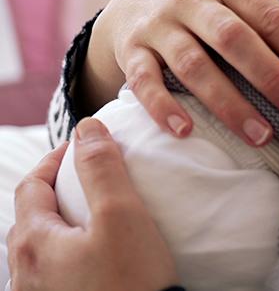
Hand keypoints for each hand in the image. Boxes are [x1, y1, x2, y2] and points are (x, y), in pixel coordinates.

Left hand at [7, 119, 178, 290]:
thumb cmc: (130, 280)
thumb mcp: (122, 214)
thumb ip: (102, 167)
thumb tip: (87, 129)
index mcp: (32, 241)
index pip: (34, 183)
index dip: (59, 158)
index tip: (87, 147)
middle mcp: (23, 272)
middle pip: (31, 216)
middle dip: (57, 189)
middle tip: (90, 176)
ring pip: (40, 246)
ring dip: (61, 222)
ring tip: (94, 215)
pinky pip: (52, 272)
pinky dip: (67, 252)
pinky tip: (92, 255)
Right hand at [84, 0, 278, 144]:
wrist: (135, 1)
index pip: (271, 15)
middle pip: (234, 39)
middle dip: (271, 77)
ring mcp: (158, 26)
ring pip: (192, 66)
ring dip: (227, 103)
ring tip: (261, 137)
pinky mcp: (131, 52)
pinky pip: (144, 82)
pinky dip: (163, 107)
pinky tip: (187, 132)